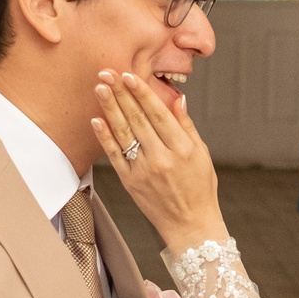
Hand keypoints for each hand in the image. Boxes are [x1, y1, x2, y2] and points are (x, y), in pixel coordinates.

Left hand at [91, 70, 226, 252]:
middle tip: (108, 72)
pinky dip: (105, 137)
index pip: (158, 114)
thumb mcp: (202, 154)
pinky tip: (97, 119)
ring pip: (123, 133)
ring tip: (100, 87)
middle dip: (121, 93)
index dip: (142, 92)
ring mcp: (143, 171)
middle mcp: (162, 158)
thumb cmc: (200, 188)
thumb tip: (178, 99)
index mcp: (182, 149)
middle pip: (137, 119)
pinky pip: (114, 156)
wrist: (190, 226)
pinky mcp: (130, 183)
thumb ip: (187, 126)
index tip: (129, 74)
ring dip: (110, 108)